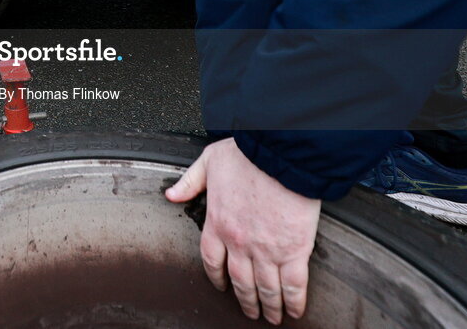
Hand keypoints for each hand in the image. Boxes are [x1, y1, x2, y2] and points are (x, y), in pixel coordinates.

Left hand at [166, 138, 320, 324]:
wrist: (280, 153)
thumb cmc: (247, 154)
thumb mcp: (208, 161)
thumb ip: (189, 181)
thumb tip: (171, 195)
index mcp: (218, 222)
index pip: (212, 260)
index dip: (216, 277)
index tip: (221, 285)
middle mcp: (239, 242)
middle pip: (240, 282)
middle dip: (246, 300)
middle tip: (251, 311)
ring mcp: (266, 249)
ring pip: (266, 288)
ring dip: (269, 306)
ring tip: (272, 317)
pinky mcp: (294, 250)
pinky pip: (293, 284)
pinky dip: (294, 301)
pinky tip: (294, 310)